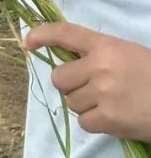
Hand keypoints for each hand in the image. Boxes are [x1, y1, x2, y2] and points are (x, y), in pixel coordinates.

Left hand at [26, 22, 150, 140]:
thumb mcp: (128, 54)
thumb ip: (100, 55)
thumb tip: (73, 64)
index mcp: (106, 45)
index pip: (65, 33)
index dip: (42, 35)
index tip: (28, 42)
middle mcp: (100, 66)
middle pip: (60, 78)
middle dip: (70, 85)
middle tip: (90, 89)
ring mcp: (103, 94)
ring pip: (71, 102)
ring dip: (84, 105)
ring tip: (109, 104)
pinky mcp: (109, 120)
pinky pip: (84, 122)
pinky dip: (94, 123)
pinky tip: (112, 118)